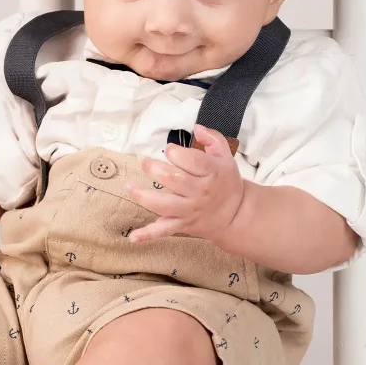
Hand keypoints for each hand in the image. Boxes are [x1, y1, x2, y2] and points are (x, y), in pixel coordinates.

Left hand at [125, 125, 244, 244]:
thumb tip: (196, 128)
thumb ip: (212, 139)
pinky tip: (133, 236)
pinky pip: (164, 230)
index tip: (170, 150)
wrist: (236, 214)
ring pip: (163, 203)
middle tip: (145, 162)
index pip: (190, 160)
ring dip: (142, 195)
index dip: (175, 152)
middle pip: (172, 179)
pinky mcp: (182, 224)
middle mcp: (200, 192)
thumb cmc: (226, 182)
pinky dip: (148, 235)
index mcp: (211, 173)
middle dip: (154, 168)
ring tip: (129, 186)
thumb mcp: (226, 157)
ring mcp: (189, 210)